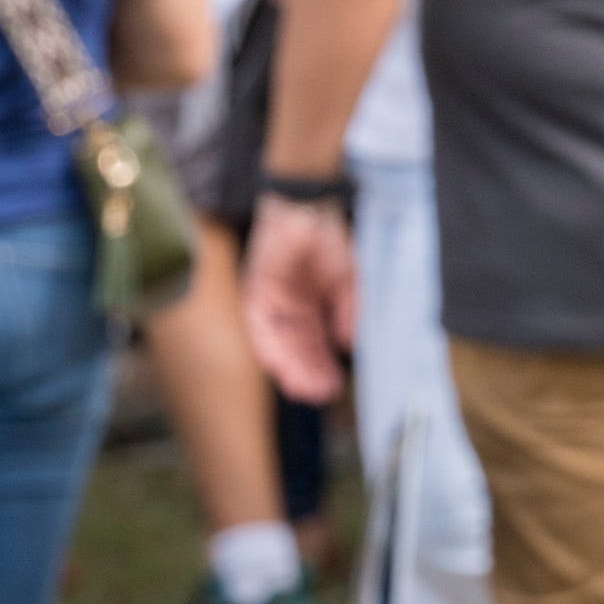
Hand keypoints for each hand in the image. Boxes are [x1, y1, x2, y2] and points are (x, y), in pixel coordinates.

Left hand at [243, 197, 357, 404]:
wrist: (307, 206)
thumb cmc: (328, 237)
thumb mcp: (346, 278)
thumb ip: (346, 311)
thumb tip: (347, 344)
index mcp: (308, 303)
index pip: (313, 343)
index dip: (322, 366)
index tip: (332, 387)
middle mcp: (287, 306)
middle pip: (295, 348)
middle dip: (307, 372)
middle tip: (318, 397)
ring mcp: (270, 300)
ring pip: (278, 342)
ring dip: (289, 367)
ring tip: (303, 390)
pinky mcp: (255, 291)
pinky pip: (258, 326)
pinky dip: (268, 346)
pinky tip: (279, 366)